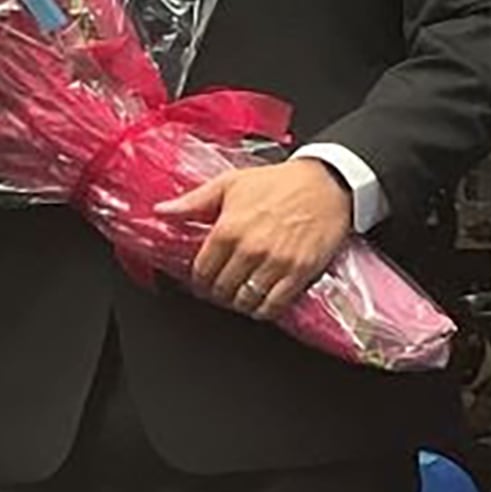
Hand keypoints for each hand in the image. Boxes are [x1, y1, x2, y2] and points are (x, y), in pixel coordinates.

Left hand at [167, 159, 353, 321]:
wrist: (328, 182)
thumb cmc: (280, 182)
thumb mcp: (231, 183)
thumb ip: (193, 201)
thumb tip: (162, 211)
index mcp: (228, 229)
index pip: (202, 272)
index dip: (201, 279)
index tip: (206, 279)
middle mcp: (250, 249)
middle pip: (222, 290)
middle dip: (220, 292)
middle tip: (225, 287)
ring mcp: (276, 262)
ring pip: (246, 300)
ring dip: (241, 302)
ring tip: (243, 294)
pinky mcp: (300, 271)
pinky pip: (274, 305)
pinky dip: (264, 309)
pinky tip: (263, 301)